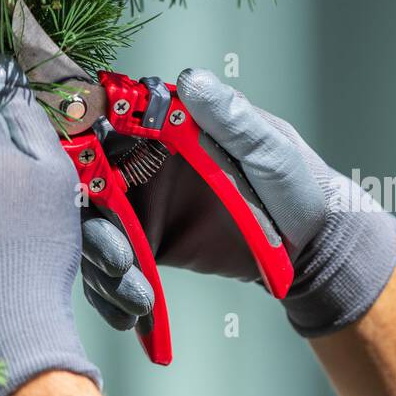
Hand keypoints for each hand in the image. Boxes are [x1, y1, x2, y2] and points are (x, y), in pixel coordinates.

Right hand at [81, 68, 395, 335]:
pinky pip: (116, 268)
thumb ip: (231, 119)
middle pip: (87, 189)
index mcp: (168, 127)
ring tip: (136, 299)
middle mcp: (145, 163)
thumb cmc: (301, 185)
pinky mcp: (149, 246)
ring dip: (102, 269)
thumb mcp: (272, 149)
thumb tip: (190, 80)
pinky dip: (112, 295)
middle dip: (92, 229)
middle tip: (120, 261)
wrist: (315, 247)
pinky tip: (132, 315)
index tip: (84, 183)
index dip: (80, 151)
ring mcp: (143, 206)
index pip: (105, 127)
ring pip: (95, 234)